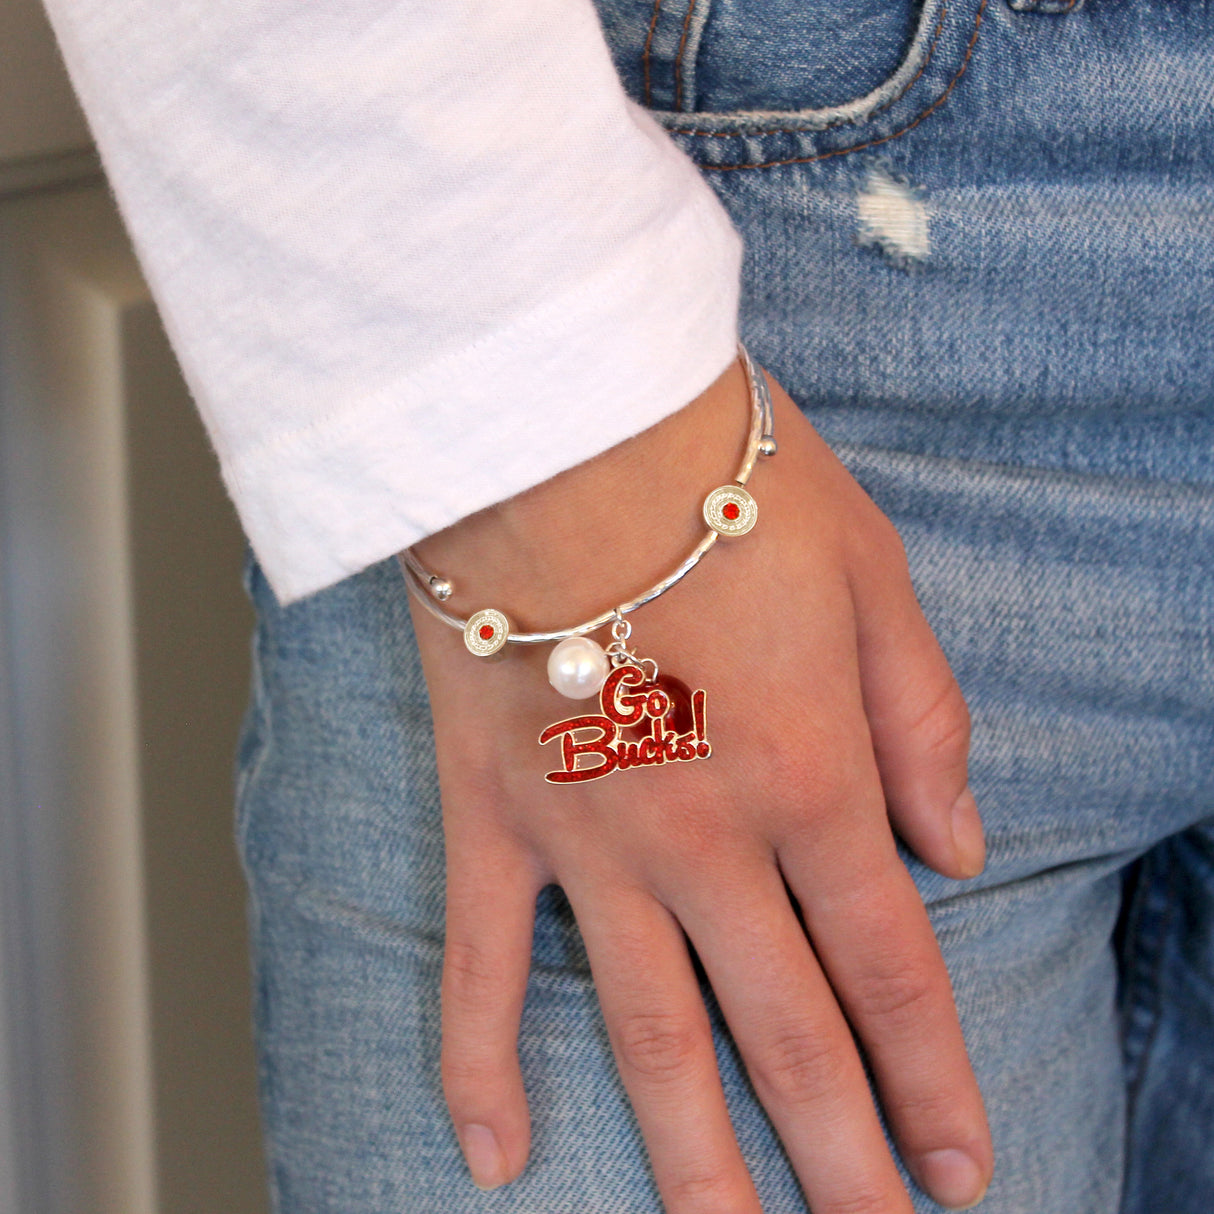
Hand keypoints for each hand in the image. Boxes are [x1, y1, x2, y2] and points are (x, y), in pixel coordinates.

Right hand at [404, 356, 992, 1212]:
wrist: (564, 424)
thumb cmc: (721, 481)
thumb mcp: (874, 574)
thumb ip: (926, 719)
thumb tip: (961, 850)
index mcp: (812, 774)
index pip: (890, 970)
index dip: (931, 1082)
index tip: (959, 1169)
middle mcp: (705, 837)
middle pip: (784, 1029)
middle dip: (840, 1152)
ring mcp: (588, 840)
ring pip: (650, 1033)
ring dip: (696, 1157)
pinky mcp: (494, 816)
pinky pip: (480, 964)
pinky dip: (481, 1064)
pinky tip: (497, 1160)